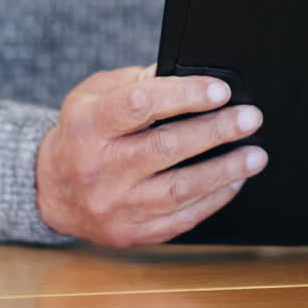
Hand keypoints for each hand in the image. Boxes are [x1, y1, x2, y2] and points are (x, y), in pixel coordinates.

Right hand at [37, 66, 266, 247]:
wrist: (52, 191)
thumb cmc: (82, 134)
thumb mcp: (92, 96)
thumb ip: (134, 83)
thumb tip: (183, 75)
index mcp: (87, 125)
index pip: (139, 105)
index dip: (184, 95)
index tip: (220, 90)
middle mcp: (98, 168)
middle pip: (166, 147)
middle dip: (216, 131)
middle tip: (250, 118)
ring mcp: (115, 205)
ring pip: (179, 188)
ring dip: (225, 170)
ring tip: (255, 155)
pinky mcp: (131, 232)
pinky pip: (181, 217)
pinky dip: (214, 198)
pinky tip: (234, 181)